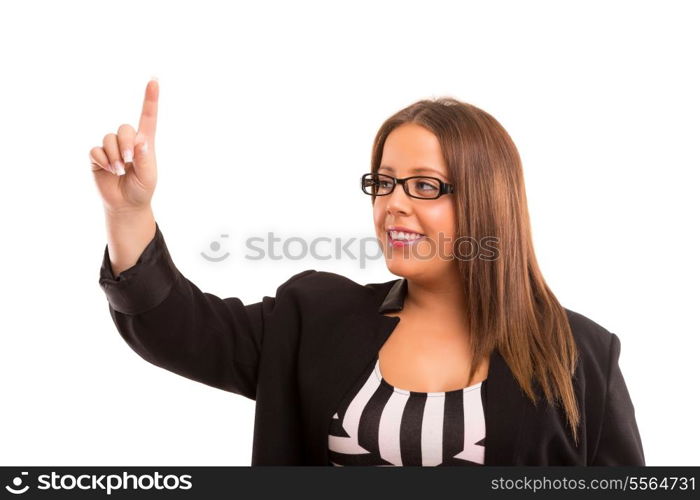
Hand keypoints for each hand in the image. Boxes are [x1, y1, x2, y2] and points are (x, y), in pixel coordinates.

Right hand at [90, 78, 159, 213]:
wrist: (126, 204)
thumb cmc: (142, 188)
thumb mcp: (148, 175)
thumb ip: (145, 158)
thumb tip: (140, 141)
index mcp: (145, 143)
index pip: (148, 118)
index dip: (150, 99)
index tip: (154, 80)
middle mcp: (128, 141)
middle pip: (124, 128)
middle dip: (126, 144)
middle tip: (129, 161)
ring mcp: (111, 148)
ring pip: (109, 139)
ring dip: (115, 156)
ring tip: (120, 170)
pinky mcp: (98, 156)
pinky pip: (96, 150)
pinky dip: (103, 161)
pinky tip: (109, 170)